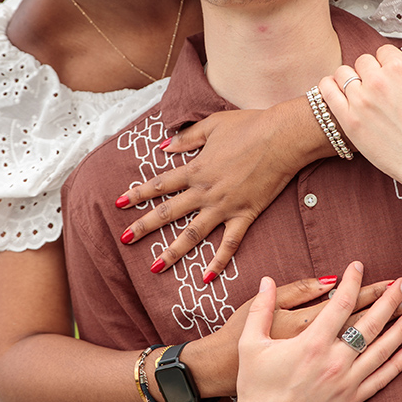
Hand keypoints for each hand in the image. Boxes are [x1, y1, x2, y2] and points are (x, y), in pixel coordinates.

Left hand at [115, 107, 305, 277]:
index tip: (118, 203)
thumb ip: (186, 138)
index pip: (159, 184)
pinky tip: (207, 276)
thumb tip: (163, 146)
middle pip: (168, 212)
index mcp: (196, 168)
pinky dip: (219, 260)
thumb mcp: (212, 125)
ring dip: (172, 252)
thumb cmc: (249, 126)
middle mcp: (205, 191)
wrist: (283, 137)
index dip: (137, 194)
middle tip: (124, 240)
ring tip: (155, 268)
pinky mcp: (245, 215)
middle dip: (144, 227)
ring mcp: (225, 206)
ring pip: (192, 234)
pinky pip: (230, 243)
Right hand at [185, 274, 401, 397]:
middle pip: (369, 324)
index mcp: (311, 343)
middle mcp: (334, 361)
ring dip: (401, 329)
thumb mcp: (251, 343)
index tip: (358, 265)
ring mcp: (345, 382)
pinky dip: (398, 364)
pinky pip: (381, 380)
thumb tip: (266, 279)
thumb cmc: (254, 385)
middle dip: (390, 300)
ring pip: (382, 350)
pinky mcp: (350, 401)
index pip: (340, 304)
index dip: (352, 281)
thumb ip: (261, 308)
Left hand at [320, 24, 401, 190]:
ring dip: (351, 79)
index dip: (389, 63)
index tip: (394, 78)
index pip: (383, 51)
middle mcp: (377, 81)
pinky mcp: (348, 120)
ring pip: (343, 73)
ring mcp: (360, 101)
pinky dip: (329, 87)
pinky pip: (326, 90)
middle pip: (363, 60)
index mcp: (401, 69)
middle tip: (380, 89)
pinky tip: (338, 94)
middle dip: (371, 72)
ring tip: (361, 93)